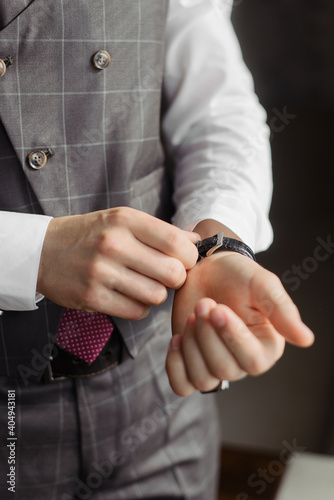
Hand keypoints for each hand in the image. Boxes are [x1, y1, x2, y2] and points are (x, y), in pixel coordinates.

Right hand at [37, 207, 198, 318]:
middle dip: (176, 278)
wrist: (43, 251)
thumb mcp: (122, 220)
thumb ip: (161, 231)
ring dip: (156, 294)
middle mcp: (113, 244)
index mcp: (125, 220)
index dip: (189, 256)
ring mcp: (100, 272)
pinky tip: (129, 295)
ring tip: (144, 284)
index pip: (177, 243)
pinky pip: (136, 312)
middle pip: (173, 273)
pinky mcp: (91, 297)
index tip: (183, 259)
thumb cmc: (91, 234)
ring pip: (157, 296)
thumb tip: (197, 240)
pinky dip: (139, 307)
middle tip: (165, 275)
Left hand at [166, 251, 314, 395]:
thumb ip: (282, 310)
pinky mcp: (191, 363)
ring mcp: (214, 365)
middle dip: (208, 335)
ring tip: (192, 315)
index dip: (232, 337)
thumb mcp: (263, 285)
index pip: (253, 361)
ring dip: (191, 346)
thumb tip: (306, 339)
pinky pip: (182, 385)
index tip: (218, 307)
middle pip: (224, 370)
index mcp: (266, 346)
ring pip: (203, 379)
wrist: (207, 270)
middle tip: (203, 303)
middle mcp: (242, 361)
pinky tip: (176, 338)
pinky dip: (175, 366)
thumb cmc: (238, 276)